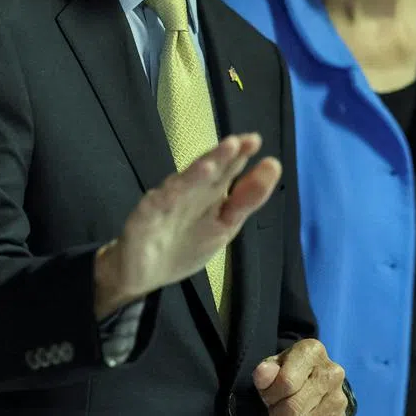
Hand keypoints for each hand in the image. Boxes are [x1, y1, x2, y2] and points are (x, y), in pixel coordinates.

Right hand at [94, 133, 280, 317]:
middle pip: (206, 171)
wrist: (142, 274)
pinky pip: (158, 206)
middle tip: (238, 142)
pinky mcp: (145, 218)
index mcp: (210, 193)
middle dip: (220, 157)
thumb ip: (246, 199)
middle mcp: (188, 191)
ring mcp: (166, 203)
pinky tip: (178, 188)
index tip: (255, 141)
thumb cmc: (185, 246)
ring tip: (212, 162)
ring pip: (182, 184)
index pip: (227, 170)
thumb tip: (274, 164)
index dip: (239, 155)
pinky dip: (168, 196)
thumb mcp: (224, 226)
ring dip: (196, 172)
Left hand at [253, 339, 346, 415]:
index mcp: (312, 352)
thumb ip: (266, 371)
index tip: (269, 394)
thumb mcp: (274, 366)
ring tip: (289, 413)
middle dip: (277, 413)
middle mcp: (331, 373)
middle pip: (293, 408)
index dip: (270, 394)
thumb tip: (264, 373)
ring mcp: (338, 398)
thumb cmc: (289, 372)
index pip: (286, 383)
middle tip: (277, 407)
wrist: (314, 381)